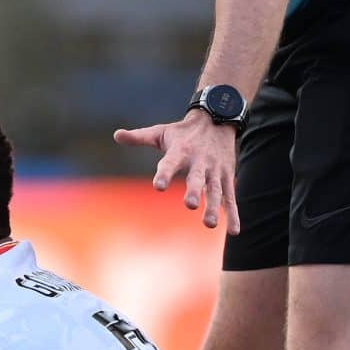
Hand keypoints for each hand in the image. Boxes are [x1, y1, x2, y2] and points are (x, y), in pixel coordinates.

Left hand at [113, 111, 239, 232]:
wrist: (218, 119)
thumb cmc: (183, 132)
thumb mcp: (161, 131)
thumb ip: (139, 137)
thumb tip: (116, 135)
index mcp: (180, 151)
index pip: (170, 163)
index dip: (164, 173)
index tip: (158, 186)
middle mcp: (199, 162)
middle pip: (196, 178)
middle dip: (194, 191)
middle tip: (190, 205)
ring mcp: (215, 171)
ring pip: (215, 190)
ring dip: (213, 207)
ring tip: (209, 224)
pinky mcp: (227, 177)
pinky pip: (230, 198)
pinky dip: (233, 214)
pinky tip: (233, 231)